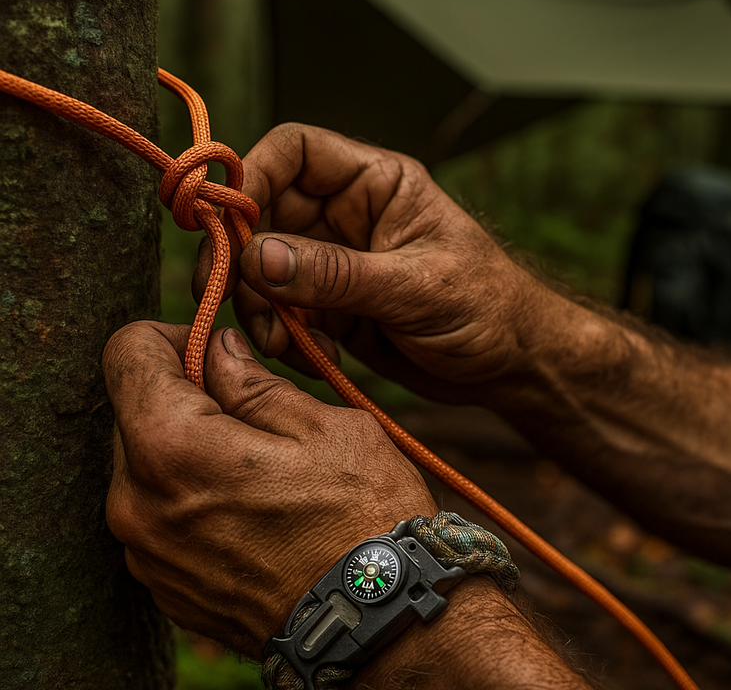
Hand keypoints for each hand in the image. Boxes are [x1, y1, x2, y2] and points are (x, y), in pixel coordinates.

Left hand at [102, 321, 436, 658]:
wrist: (375, 624)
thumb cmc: (361, 518)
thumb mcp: (322, 426)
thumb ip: (253, 381)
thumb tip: (216, 348)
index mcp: (174, 448)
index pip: (127, 353)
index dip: (173, 335)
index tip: (214, 349)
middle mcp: (137, 503)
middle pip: (132, 407)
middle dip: (183, 392)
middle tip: (249, 408)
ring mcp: (144, 551)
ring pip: (144, 460)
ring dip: (186, 444)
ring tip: (255, 463)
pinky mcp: (159, 581)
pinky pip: (155, 510)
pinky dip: (187, 492)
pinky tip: (247, 505)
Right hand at [207, 124, 539, 402]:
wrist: (510, 364)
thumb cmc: (488, 307)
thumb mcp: (418, 287)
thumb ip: (338, 274)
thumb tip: (259, 257)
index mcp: (376, 184)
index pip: (295, 151)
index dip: (253, 173)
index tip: (228, 220)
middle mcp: (346, 216)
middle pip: (263, 213)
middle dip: (242, 257)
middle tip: (232, 295)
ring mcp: (333, 262)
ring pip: (262, 268)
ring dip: (258, 305)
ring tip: (284, 342)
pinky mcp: (329, 306)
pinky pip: (280, 312)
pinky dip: (280, 335)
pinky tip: (311, 354)